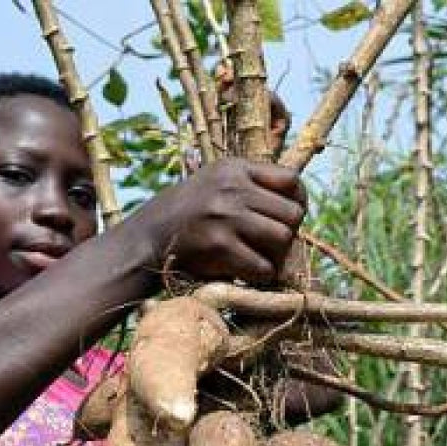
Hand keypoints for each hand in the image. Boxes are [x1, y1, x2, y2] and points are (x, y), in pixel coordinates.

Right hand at [130, 158, 305, 284]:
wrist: (148, 237)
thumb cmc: (189, 213)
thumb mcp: (216, 182)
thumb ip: (253, 186)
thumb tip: (298, 205)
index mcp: (235, 169)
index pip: (292, 181)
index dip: (298, 203)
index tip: (286, 218)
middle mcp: (233, 188)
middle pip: (293, 214)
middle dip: (287, 235)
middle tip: (271, 246)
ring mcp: (226, 216)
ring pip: (283, 239)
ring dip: (277, 257)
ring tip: (260, 260)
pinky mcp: (219, 246)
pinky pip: (263, 266)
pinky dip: (261, 275)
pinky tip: (247, 273)